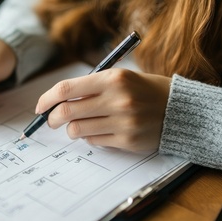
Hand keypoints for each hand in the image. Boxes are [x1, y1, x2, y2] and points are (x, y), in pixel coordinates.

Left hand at [35, 69, 171, 151]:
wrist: (181, 110)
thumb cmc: (146, 91)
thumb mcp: (121, 78)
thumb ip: (91, 87)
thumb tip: (58, 102)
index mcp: (113, 79)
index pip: (66, 89)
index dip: (46, 99)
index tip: (40, 107)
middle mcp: (117, 100)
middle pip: (66, 112)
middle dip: (52, 118)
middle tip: (52, 120)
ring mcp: (123, 122)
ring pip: (76, 130)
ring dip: (71, 129)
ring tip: (79, 125)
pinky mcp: (127, 140)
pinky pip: (93, 141)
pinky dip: (89, 137)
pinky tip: (98, 131)